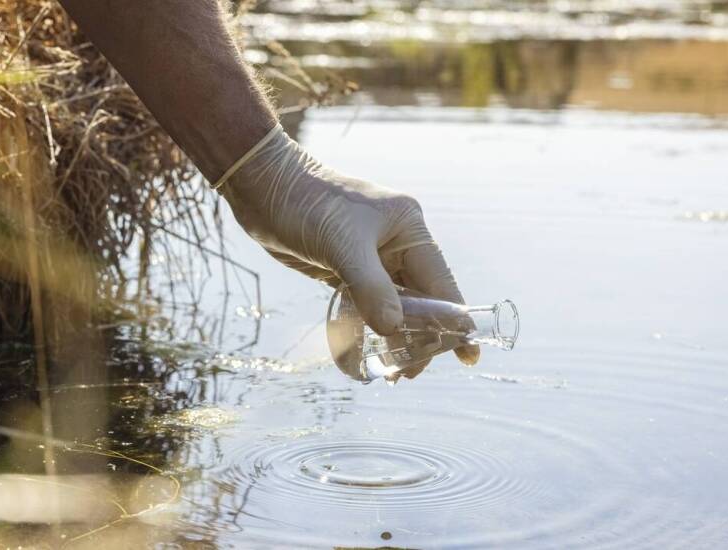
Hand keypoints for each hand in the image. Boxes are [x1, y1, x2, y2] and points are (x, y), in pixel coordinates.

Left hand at [219, 126, 479, 370]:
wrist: (260, 186)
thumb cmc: (305, 204)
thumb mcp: (341, 245)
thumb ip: (370, 287)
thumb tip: (394, 329)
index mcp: (408, 229)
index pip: (441, 283)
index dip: (454, 321)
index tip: (467, 356)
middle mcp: (396, 244)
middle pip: (421, 300)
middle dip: (420, 337)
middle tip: (407, 373)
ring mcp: (371, 258)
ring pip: (394, 306)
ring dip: (393, 337)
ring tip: (390, 372)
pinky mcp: (346, 269)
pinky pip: (366, 305)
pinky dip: (367, 327)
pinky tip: (365, 351)